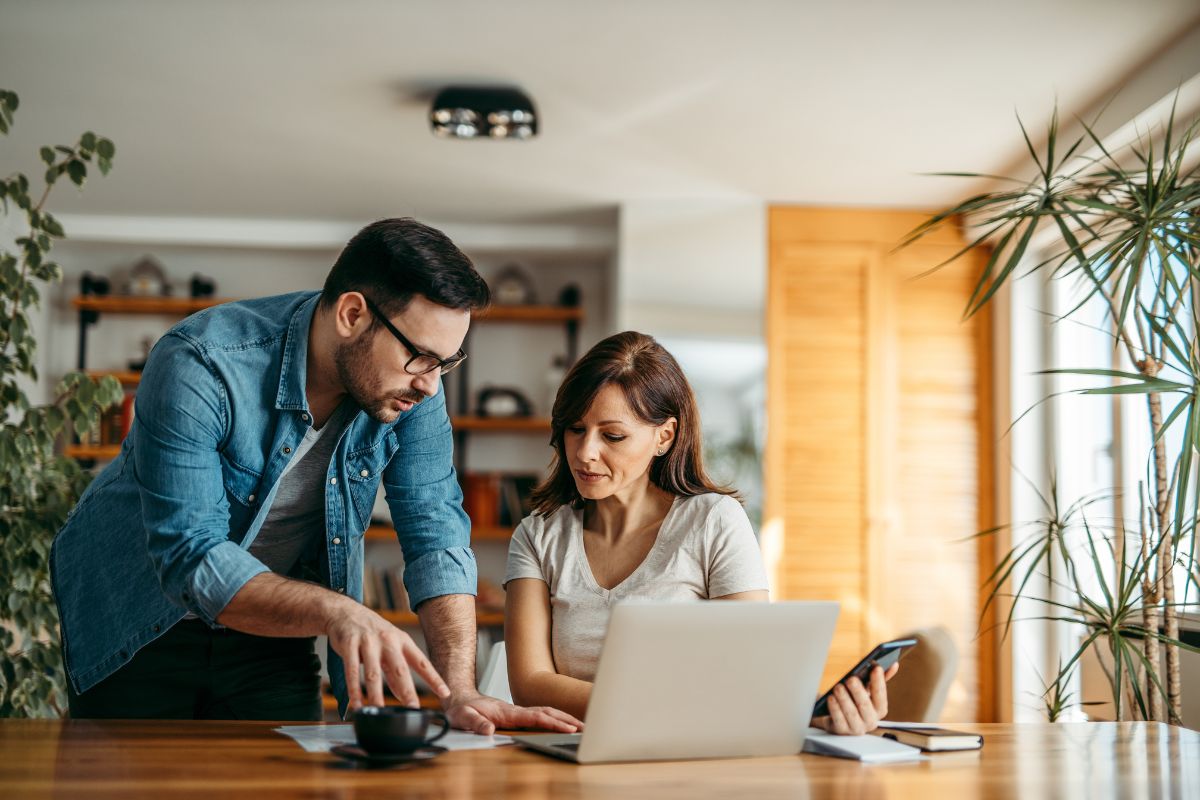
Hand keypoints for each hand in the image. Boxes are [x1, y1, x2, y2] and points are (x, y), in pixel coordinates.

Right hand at [325, 601, 449, 709]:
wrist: (346, 611)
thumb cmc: (372, 633)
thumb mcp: (389, 647)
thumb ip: (395, 671)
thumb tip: (404, 696)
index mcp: (402, 641)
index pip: (422, 662)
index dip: (434, 678)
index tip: (445, 693)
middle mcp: (388, 640)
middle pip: (400, 669)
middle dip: (407, 690)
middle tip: (413, 708)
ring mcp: (368, 642)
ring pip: (374, 674)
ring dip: (376, 695)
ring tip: (379, 712)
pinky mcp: (349, 644)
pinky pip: (352, 671)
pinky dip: (353, 690)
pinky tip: (356, 704)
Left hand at [443, 690, 583, 735]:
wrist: (459, 699)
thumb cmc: (461, 709)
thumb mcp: (463, 717)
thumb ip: (475, 723)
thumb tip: (489, 731)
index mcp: (507, 712)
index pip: (536, 717)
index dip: (553, 723)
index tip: (568, 729)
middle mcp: (516, 710)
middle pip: (547, 712)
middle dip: (567, 719)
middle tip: (585, 728)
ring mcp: (518, 712)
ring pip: (546, 712)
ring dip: (564, 718)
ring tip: (580, 726)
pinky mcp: (517, 715)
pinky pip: (540, 716)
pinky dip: (555, 718)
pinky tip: (562, 724)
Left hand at [813, 663, 898, 734]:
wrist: (835, 718)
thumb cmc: (854, 702)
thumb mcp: (867, 691)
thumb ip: (879, 679)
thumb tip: (894, 665)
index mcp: (879, 710)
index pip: (881, 696)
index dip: (879, 682)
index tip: (876, 668)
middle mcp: (870, 721)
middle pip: (865, 706)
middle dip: (858, 691)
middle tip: (851, 679)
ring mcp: (856, 727)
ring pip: (851, 713)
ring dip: (844, 698)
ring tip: (838, 687)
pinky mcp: (841, 730)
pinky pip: (838, 720)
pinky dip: (835, 708)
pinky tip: (831, 698)